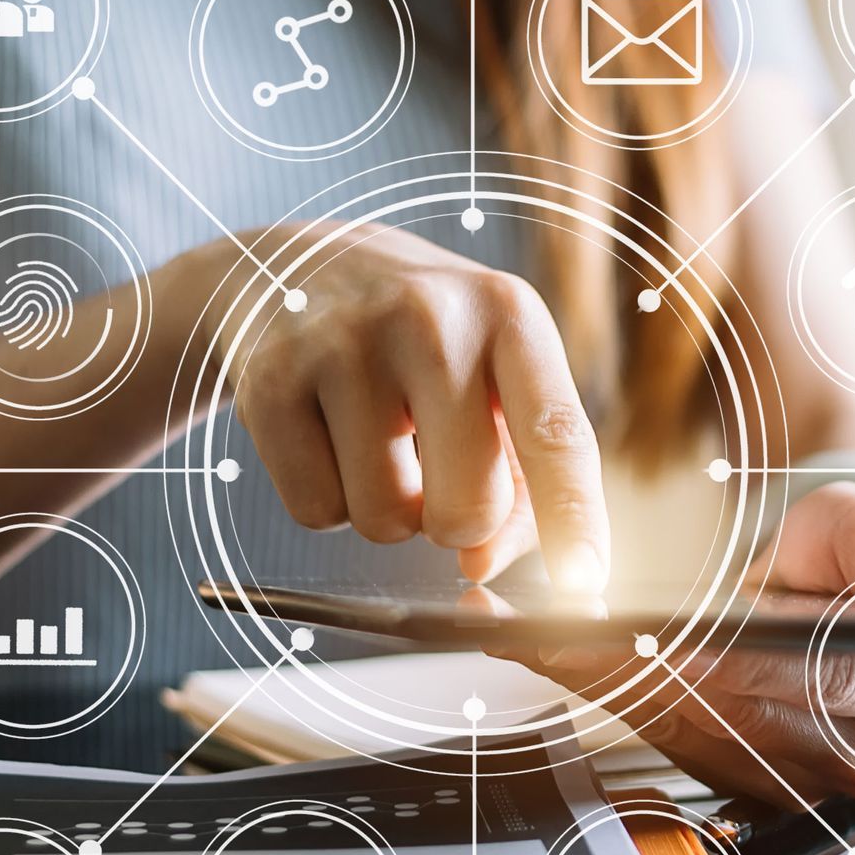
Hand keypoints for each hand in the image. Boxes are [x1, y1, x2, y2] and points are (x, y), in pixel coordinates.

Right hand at [212, 225, 608, 593]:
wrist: (285, 270)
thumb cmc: (414, 341)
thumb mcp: (487, 373)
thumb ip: (516, 475)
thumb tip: (480, 565)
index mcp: (508, 312)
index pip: (557, 434)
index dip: (574, 518)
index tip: (582, 584)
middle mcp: (430, 317)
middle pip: (469, 506)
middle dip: (456, 523)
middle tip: (433, 474)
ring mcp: (344, 344)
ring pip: (385, 520)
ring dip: (383, 508)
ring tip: (372, 437)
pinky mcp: (271, 380)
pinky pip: (316, 512)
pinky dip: (324, 498)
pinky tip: (322, 433)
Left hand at [528, 482, 854, 806]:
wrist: (847, 594)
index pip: (791, 681)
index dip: (711, 661)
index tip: (640, 638)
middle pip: (725, 716)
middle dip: (631, 671)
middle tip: (549, 634)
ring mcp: (803, 777)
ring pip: (687, 733)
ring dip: (605, 687)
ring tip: (534, 640)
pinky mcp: (753, 781)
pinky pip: (672, 740)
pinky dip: (613, 698)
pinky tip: (558, 663)